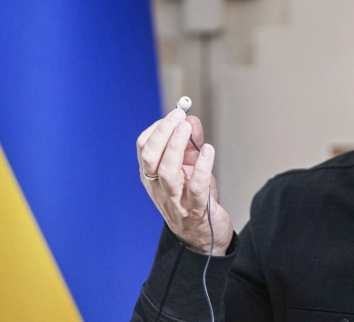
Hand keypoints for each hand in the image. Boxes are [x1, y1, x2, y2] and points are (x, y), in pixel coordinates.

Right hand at [137, 109, 233, 254]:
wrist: (205, 238)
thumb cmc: (195, 200)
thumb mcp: (190, 168)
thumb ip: (191, 145)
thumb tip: (190, 119)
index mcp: (152, 177)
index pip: (144, 148)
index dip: (158, 128)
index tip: (174, 114)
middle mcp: (159, 188)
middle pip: (150, 158)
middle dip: (162, 133)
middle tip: (177, 115)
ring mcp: (175, 200)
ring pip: (167, 172)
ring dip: (175, 146)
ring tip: (186, 128)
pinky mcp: (196, 210)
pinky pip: (195, 187)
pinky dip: (202, 167)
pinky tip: (209, 151)